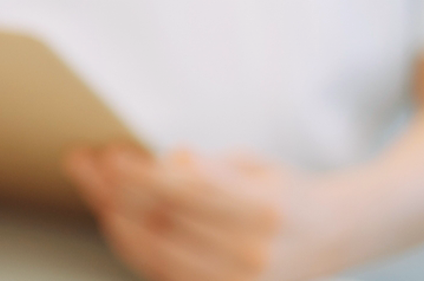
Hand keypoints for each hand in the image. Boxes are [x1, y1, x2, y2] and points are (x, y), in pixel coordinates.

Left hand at [63, 146, 335, 280]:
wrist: (336, 237)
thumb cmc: (289, 194)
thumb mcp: (257, 167)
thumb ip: (210, 170)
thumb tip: (166, 165)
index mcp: (265, 210)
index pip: (186, 191)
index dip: (140, 174)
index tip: (111, 154)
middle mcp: (252, 253)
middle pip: (162, 224)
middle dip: (115, 193)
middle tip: (87, 164)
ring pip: (155, 254)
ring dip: (115, 219)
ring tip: (95, 188)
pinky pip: (163, 274)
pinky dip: (133, 247)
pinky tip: (115, 218)